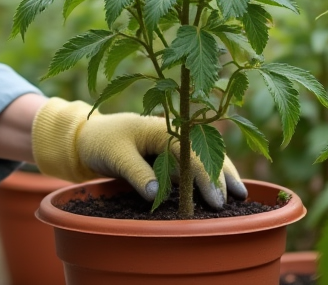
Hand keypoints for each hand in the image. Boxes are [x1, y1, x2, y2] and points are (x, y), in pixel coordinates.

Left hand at [30, 97, 246, 209]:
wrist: (88, 135)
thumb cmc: (101, 142)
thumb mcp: (115, 156)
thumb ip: (136, 173)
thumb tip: (155, 194)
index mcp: (163, 128)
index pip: (192, 153)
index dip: (206, 176)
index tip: (216, 200)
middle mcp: (174, 131)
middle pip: (207, 151)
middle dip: (224, 173)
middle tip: (239, 198)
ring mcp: (174, 141)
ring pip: (205, 156)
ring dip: (222, 173)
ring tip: (239, 195)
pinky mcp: (170, 152)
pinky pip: (194, 162)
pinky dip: (209, 174)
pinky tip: (220, 189)